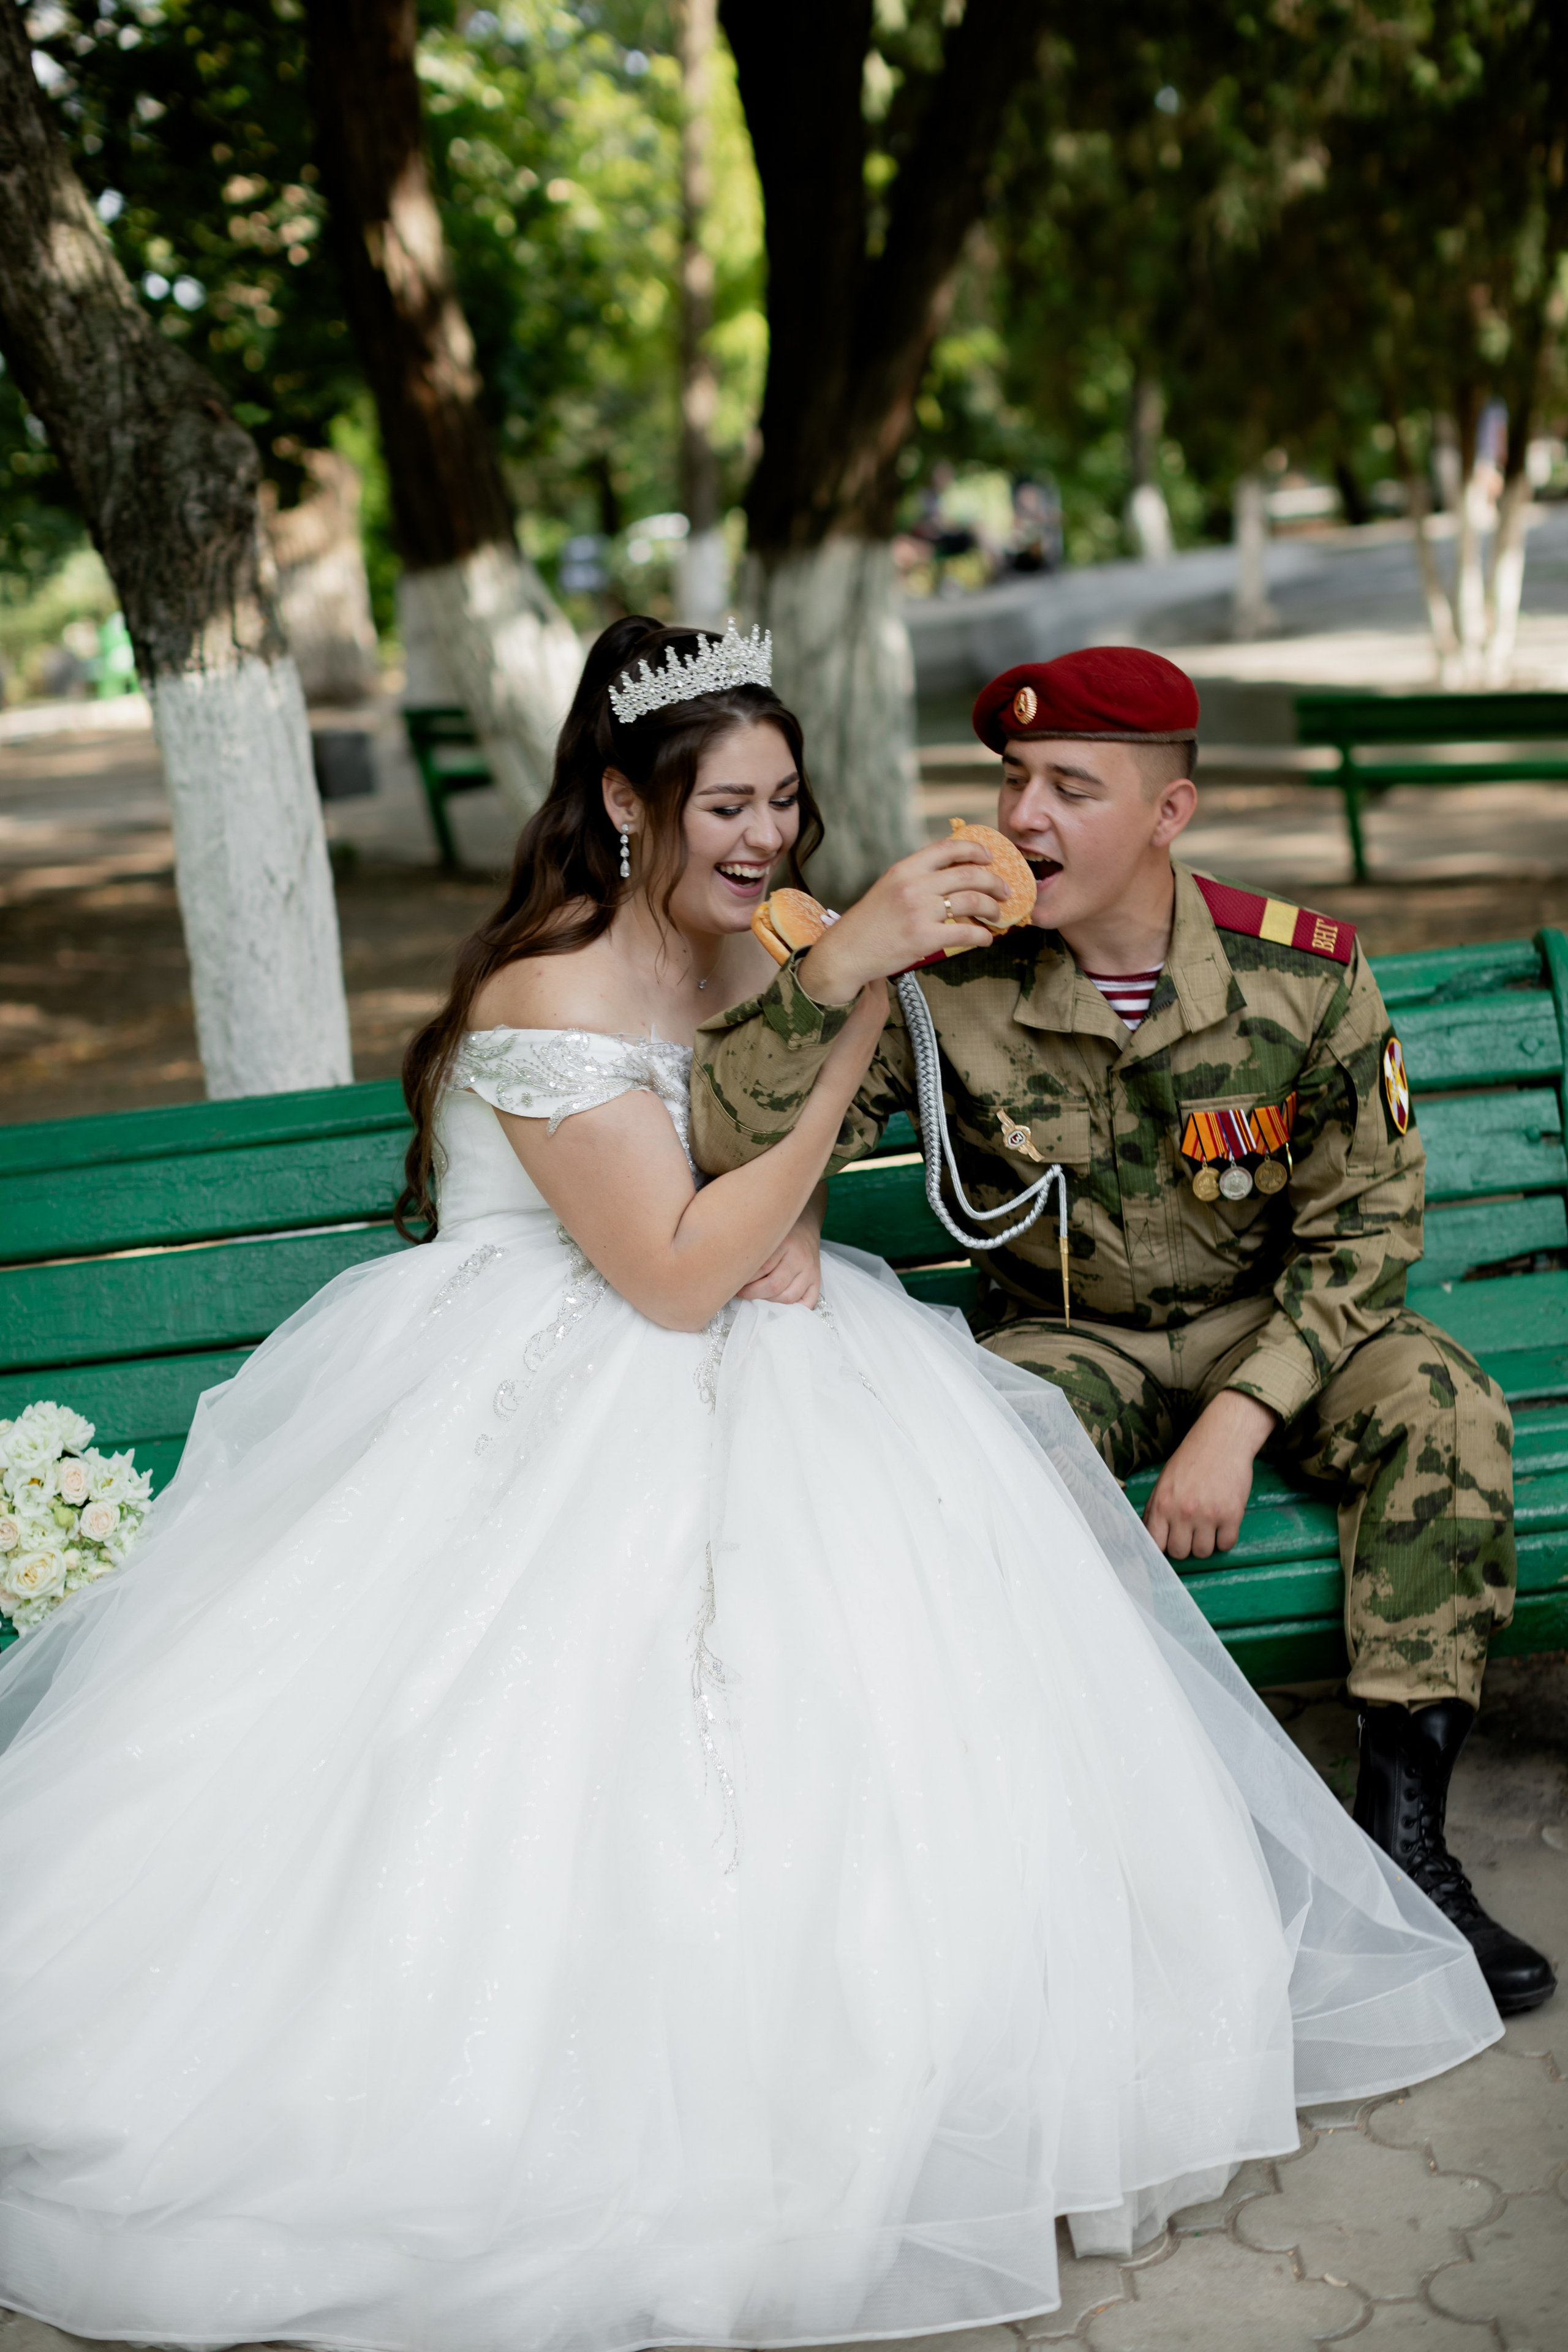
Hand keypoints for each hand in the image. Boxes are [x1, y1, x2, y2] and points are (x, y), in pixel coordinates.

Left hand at [736, 1215, 821, 1306]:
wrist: (806, 1228)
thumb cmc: (780, 1235)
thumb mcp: (766, 1236)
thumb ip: (755, 1252)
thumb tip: (734, 1276)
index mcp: (786, 1243)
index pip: (762, 1268)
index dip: (745, 1280)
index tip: (733, 1282)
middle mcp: (800, 1258)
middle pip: (774, 1285)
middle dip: (753, 1293)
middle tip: (741, 1293)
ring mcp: (811, 1272)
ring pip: (788, 1297)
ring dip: (768, 1302)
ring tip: (757, 1297)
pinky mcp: (817, 1282)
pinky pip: (806, 1304)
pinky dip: (791, 1309)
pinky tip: (778, 1305)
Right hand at [799, 839, 1012, 1004]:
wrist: (846, 953)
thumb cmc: (868, 924)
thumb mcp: (888, 888)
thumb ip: (916, 879)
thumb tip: (952, 875)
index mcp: (904, 869)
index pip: (947, 848)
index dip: (975, 849)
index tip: (989, 857)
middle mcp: (913, 886)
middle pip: (968, 874)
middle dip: (994, 881)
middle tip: (1004, 890)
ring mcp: (919, 912)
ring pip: (972, 901)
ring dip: (992, 908)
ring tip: (997, 915)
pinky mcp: (924, 939)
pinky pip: (965, 933)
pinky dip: (982, 936)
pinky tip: (987, 939)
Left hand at [1144, 1390, 1277, 1560]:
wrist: (1222, 1441)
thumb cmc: (1191, 1460)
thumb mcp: (1164, 1481)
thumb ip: (1155, 1510)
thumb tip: (1149, 1536)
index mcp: (1163, 1504)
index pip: (1156, 1544)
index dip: (1163, 1547)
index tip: (1169, 1543)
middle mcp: (1183, 1512)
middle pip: (1180, 1553)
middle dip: (1185, 1546)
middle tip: (1191, 1533)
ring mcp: (1208, 1515)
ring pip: (1204, 1552)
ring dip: (1206, 1544)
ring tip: (1208, 1527)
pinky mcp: (1232, 1515)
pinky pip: (1226, 1545)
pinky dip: (1224, 1539)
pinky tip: (1222, 1525)